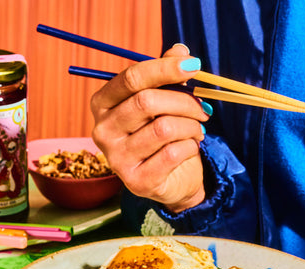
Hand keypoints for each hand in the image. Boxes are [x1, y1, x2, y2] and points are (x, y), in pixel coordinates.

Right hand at [91, 44, 208, 211]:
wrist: (173, 181)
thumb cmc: (163, 136)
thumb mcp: (163, 101)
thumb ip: (166, 75)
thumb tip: (181, 51)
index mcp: (102, 104)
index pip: (131, 78)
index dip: (164, 68)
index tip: (193, 66)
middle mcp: (102, 131)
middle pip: (146, 102)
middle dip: (183, 101)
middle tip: (203, 108)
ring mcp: (117, 159)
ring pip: (163, 128)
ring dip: (191, 126)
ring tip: (198, 129)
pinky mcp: (137, 182)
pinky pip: (172, 153)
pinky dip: (190, 146)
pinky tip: (191, 147)